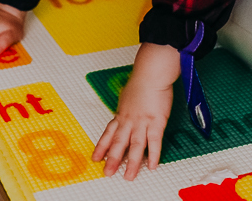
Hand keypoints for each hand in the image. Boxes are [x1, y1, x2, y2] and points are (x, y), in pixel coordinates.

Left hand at [91, 42, 178, 180]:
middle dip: (112, 159)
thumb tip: (124, 111)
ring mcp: (142, 122)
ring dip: (131, 163)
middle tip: (107, 173)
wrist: (151, 74)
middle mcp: (129, 120)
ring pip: (135, 146)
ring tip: (128, 177)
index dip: (102, 146)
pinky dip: (153, 155)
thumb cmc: (141, 81)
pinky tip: (152, 166)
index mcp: (122, 114)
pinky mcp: (156, 122)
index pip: (109, 133)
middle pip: (119, 143)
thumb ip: (126, 107)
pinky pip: (154, 142)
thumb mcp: (128, 95)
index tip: (95, 157)